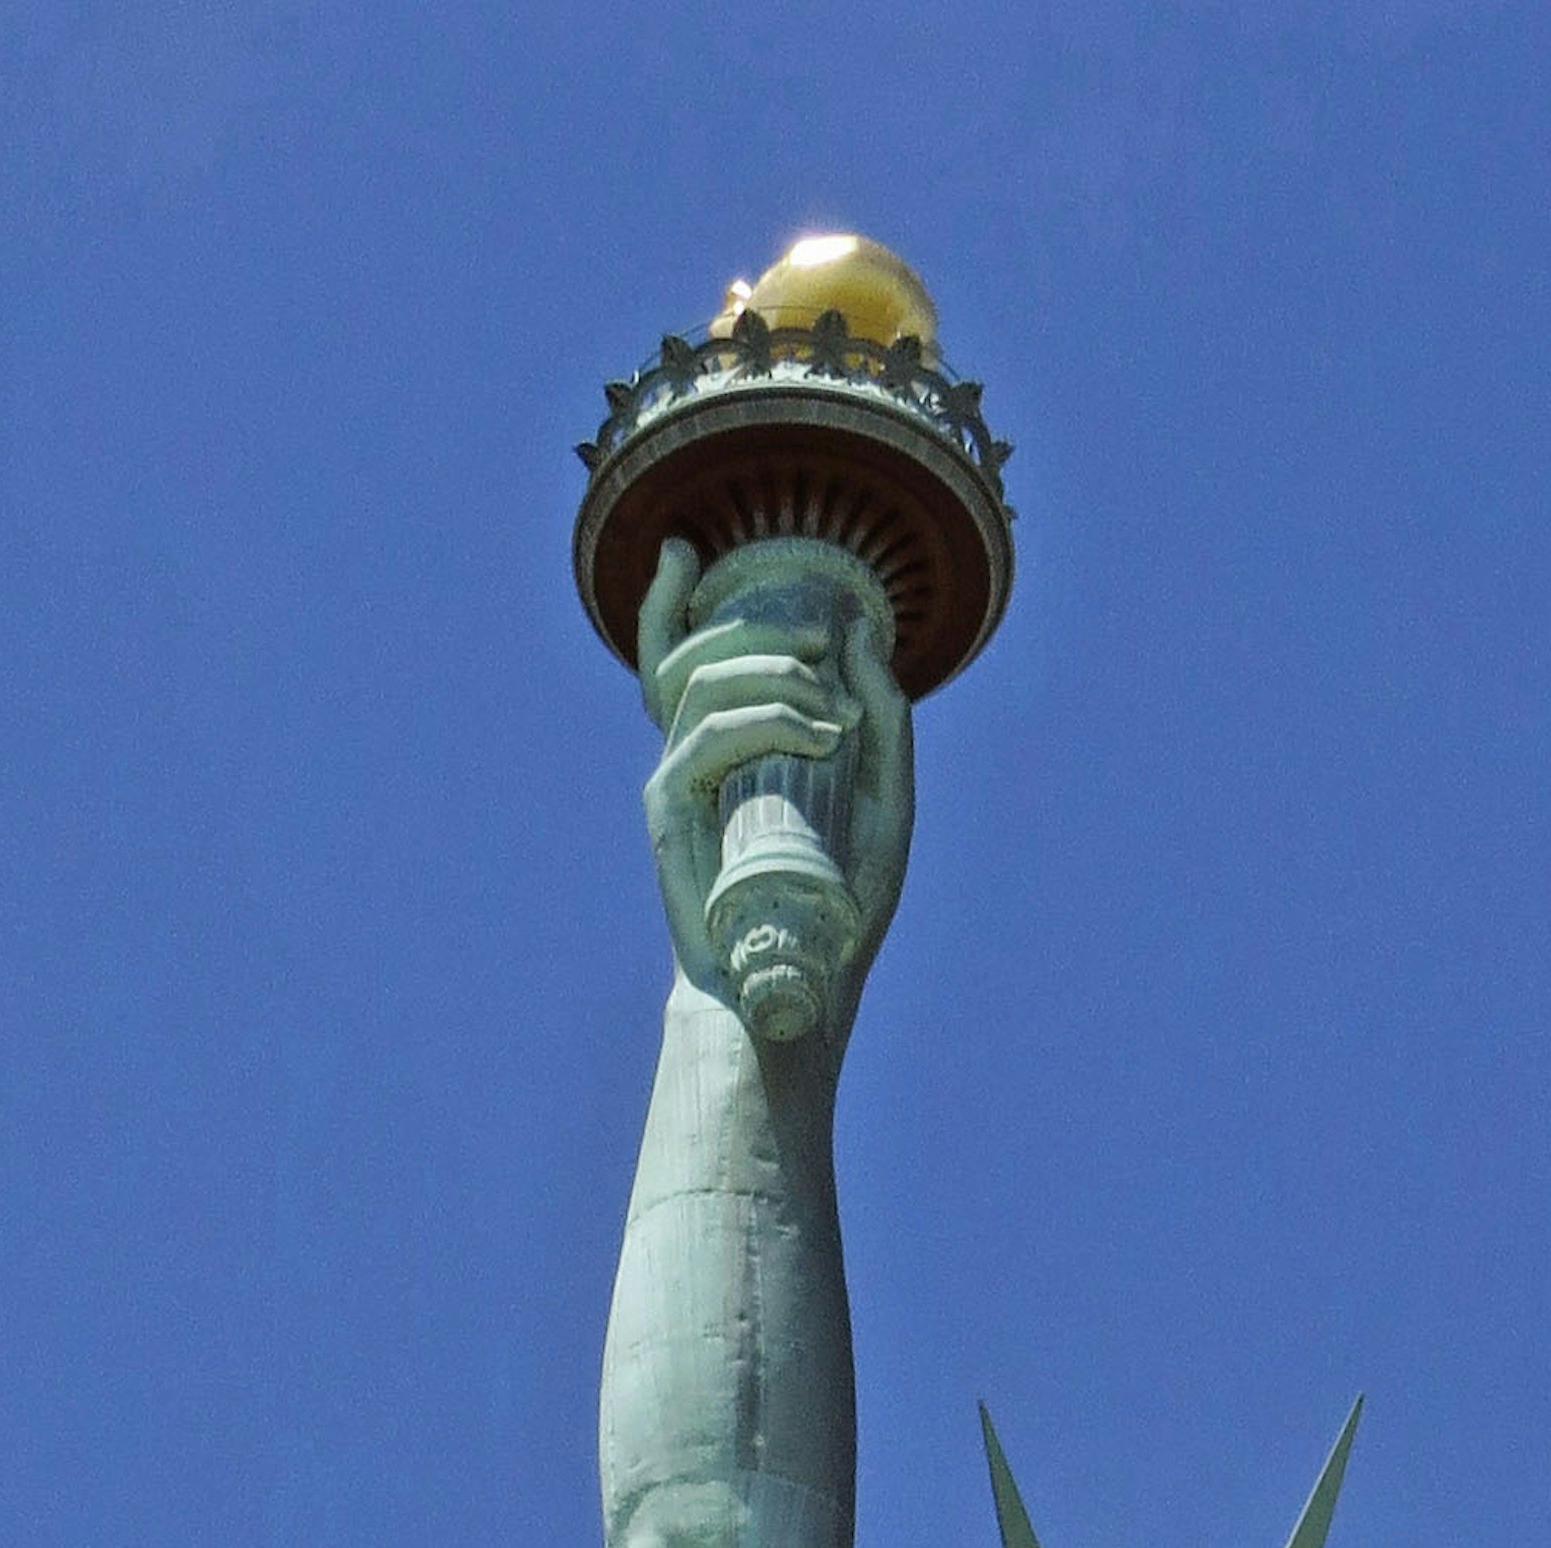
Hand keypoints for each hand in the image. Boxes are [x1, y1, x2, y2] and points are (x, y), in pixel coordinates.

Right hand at [638, 539, 914, 1034]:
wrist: (798, 993)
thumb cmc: (838, 911)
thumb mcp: (885, 802)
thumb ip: (882, 720)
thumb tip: (863, 631)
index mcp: (724, 750)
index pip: (678, 656)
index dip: (665, 598)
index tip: (685, 551)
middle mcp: (690, 758)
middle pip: (693, 651)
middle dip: (759, 625)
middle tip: (822, 636)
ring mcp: (673, 782)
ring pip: (698, 680)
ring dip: (770, 673)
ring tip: (831, 711)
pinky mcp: (668, 812)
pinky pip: (705, 735)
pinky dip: (765, 720)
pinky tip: (818, 736)